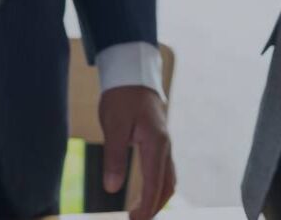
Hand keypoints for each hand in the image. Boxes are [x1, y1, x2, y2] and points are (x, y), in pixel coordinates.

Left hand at [100, 86, 174, 219]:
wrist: (133, 75)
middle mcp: (165, 146)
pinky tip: (145, 192)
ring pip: (168, 179)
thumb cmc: (122, 97)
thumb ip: (113, 156)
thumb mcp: (113, 125)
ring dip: (157, 198)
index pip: (154, 183)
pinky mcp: (159, 142)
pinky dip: (157, 186)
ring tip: (140, 212)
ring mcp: (164, 144)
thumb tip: (112, 188)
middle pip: (166, 185)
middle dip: (154, 207)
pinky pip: (164, 170)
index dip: (146, 206)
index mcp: (156, 143)